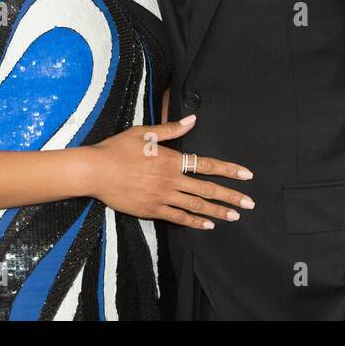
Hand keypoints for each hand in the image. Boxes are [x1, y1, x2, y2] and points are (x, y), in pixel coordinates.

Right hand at [85, 115, 254, 229]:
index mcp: (171, 159)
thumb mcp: (144, 133)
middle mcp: (170, 180)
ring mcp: (161, 197)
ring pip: (195, 206)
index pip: (207, 165)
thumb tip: (193, 120)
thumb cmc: (117, 148)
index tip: (246, 176)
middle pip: (207, 190)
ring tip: (234, 217)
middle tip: (249, 204)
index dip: (229, 170)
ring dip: (217, 212)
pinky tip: (207, 225)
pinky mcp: (151, 210)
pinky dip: (194, 222)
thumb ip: (171, 129)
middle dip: (230, 197)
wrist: (94, 171)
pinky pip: (177, 218)